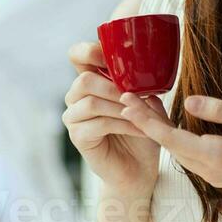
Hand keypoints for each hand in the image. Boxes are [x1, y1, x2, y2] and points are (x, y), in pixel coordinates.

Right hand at [63, 41, 162, 196]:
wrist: (140, 170)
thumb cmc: (143, 133)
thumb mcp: (147, 105)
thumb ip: (141, 87)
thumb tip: (142, 73)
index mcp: (92, 81)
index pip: (78, 55)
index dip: (90, 50)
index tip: (111, 56)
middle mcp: (77, 97)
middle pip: (84, 79)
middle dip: (114, 86)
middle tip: (137, 96)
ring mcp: (74, 117)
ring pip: (90, 102)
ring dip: (121, 107)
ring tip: (142, 115)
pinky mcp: (78, 137)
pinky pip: (98, 124)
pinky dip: (124, 124)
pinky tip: (140, 129)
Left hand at [118, 92, 221, 200]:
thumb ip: (221, 111)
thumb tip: (188, 102)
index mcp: (218, 156)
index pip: (170, 138)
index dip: (145, 120)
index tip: (125, 101)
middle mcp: (212, 171)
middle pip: (169, 146)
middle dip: (145, 123)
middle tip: (124, 98)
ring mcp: (216, 176)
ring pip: (178, 152)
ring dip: (159, 131)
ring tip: (140, 107)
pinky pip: (191, 156)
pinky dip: (175, 139)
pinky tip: (169, 124)